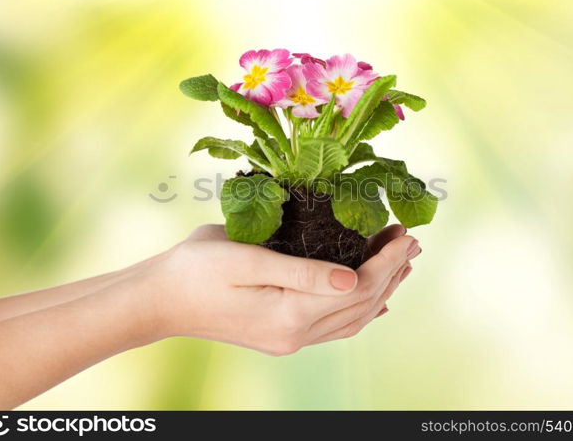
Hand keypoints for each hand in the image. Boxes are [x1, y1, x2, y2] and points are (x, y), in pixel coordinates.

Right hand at [141, 224, 420, 354]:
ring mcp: (289, 339)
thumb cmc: (195, 269)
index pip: (358, 287)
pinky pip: (334, 326)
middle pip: (362, 305)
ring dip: (381, 290)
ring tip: (401, 263)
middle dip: (391, 272)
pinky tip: (372, 298)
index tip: (406, 234)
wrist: (160, 300)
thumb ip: (301, 273)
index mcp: (290, 314)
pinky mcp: (281, 335)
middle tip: (411, 241)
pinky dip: (360, 309)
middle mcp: (296, 334)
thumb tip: (353, 278)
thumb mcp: (246, 259)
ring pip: (353, 318)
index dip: (387, 261)